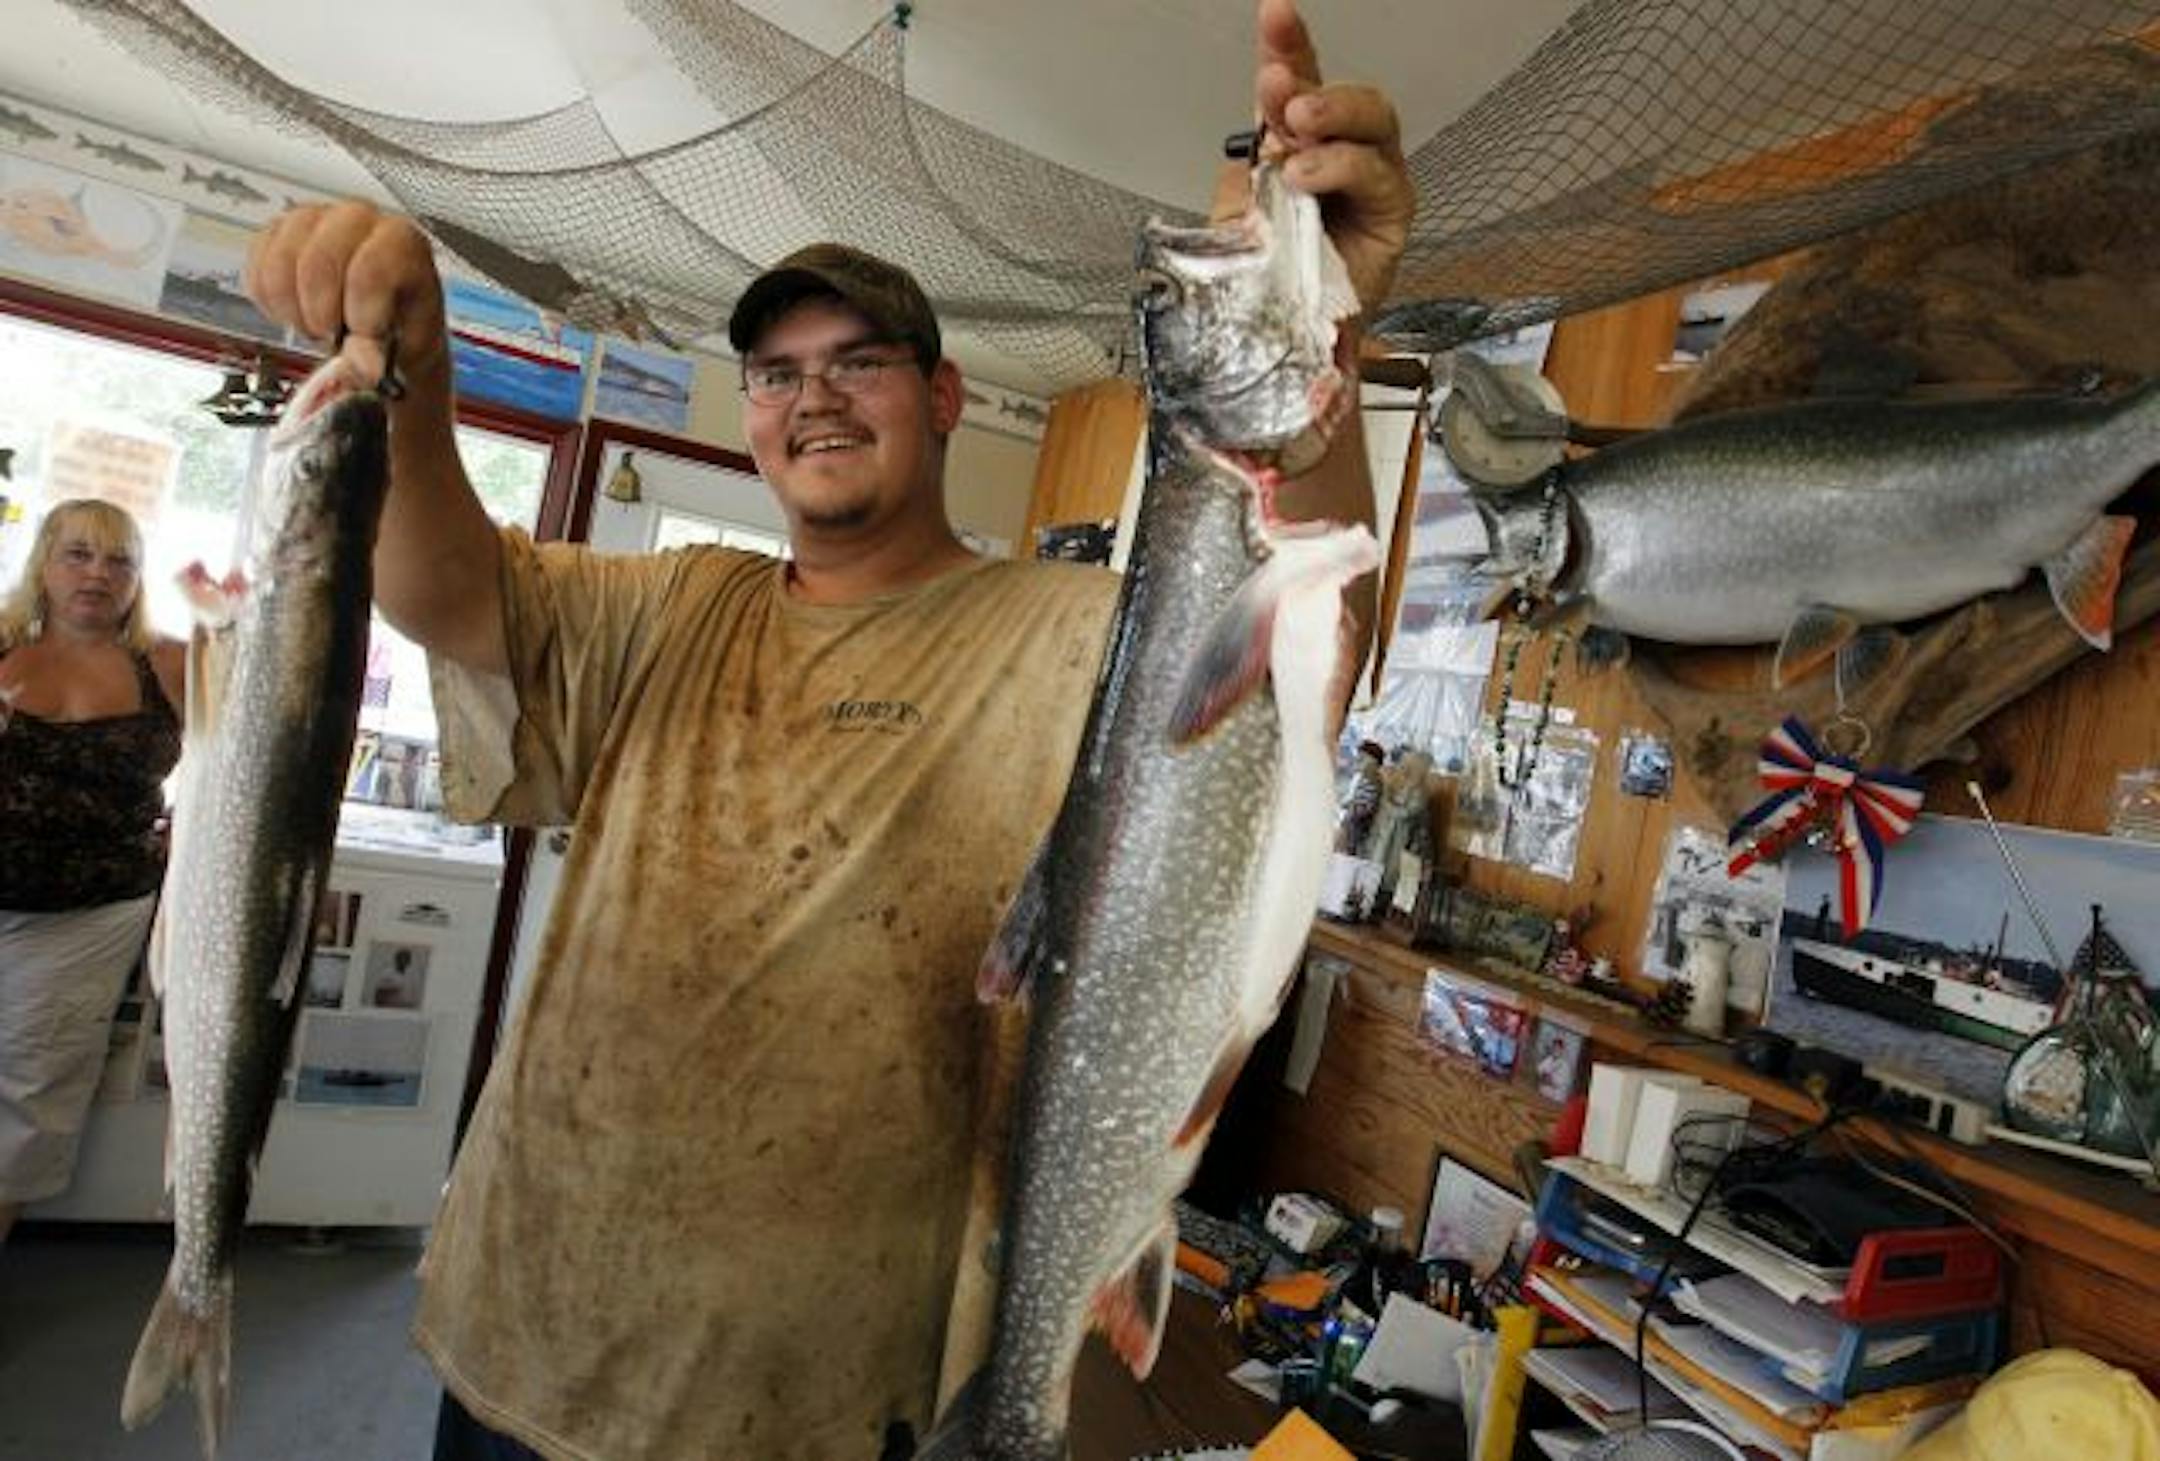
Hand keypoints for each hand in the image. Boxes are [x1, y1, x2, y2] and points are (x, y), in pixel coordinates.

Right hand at [245, 202, 450, 402]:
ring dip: (294, 310)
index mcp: (399, 239)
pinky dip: (271, 303)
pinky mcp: (276, 231)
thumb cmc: (401, 326)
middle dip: (321, 314)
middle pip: (318, 263)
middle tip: (334, 335)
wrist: (383, 319)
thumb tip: (361, 364)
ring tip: (317, 325)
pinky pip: (256, 269)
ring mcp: (312, 219)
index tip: (361, 338)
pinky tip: (296, 311)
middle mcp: (356, 219)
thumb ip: (382, 353)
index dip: (359, 315)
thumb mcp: (406, 345)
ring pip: (281, 264)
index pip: (368, 271)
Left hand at [1215, 0, 1414, 315]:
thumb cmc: (1267, 281)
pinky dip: (1342, 167)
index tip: (1274, 13)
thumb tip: (1255, 146)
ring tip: (1295, 134)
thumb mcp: (1238, 224)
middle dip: (1313, 80)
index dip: (1289, 46)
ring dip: (1333, 118)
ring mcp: (1375, 181)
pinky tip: (1307, 177)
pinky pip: (1378, 175)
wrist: (1286, 340)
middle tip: (1279, 90)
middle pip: (1348, 95)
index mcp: (1299, 145)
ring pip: (1374, 123)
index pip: (1298, 84)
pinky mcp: (1393, 214)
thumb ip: (1243, 181)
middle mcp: (1344, 153)